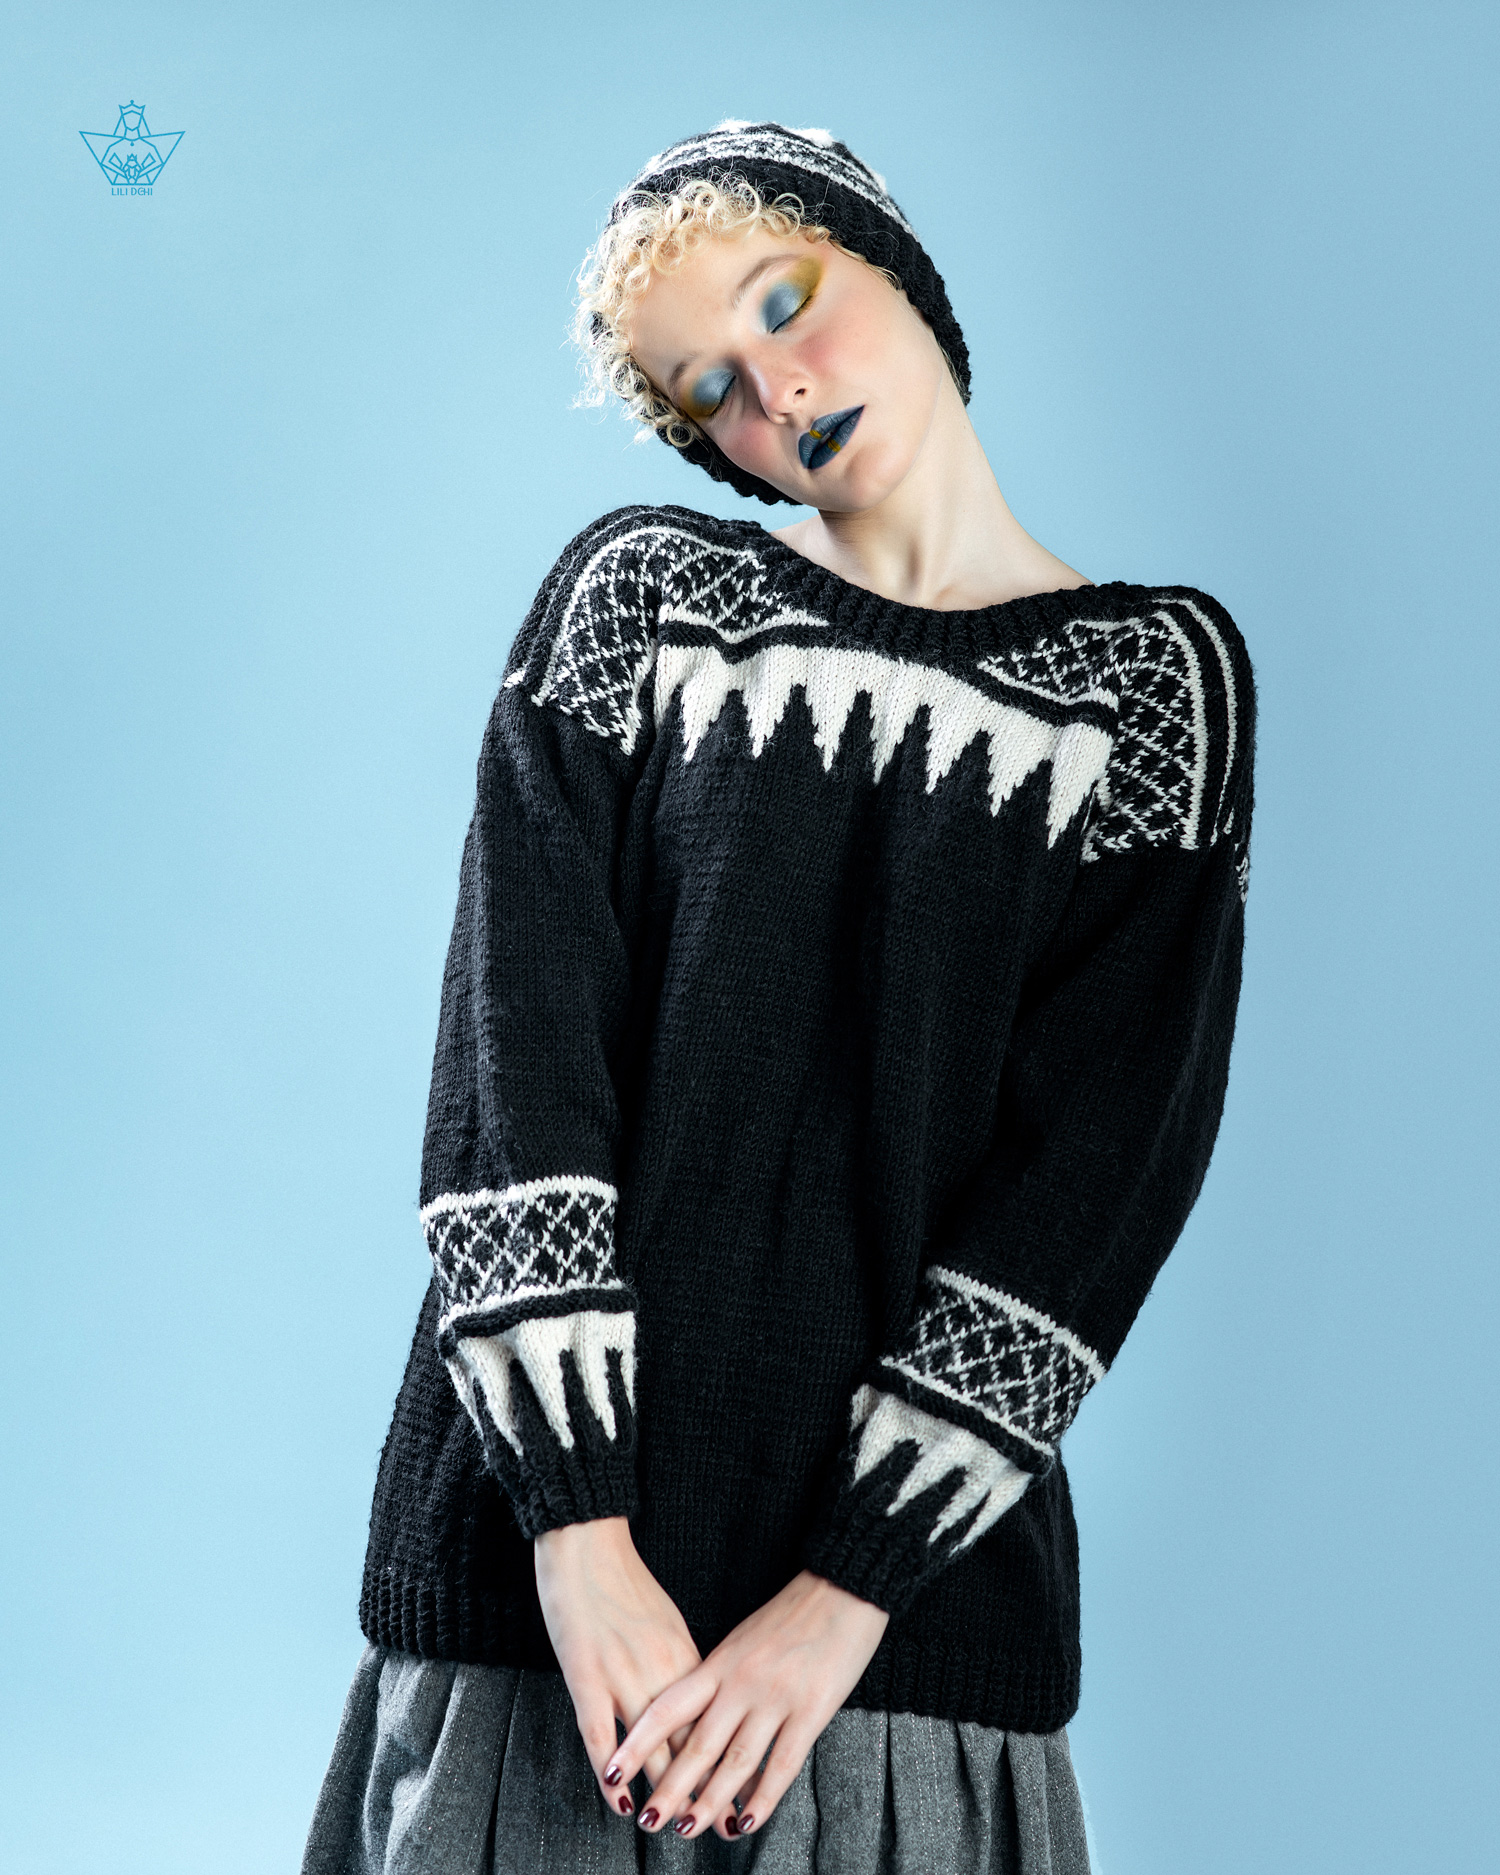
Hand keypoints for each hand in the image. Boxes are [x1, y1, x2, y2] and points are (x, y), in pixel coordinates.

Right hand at [534, 1516, 701, 1813]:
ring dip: (664, 1793)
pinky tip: (620, 1802)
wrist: (586, 1543)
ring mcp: (625, 1676)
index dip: (729, 1761)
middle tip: (724, 1828)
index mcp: (687, 1656)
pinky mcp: (587, 1677)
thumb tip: (696, 1695)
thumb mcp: (665, 1622)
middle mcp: (663, 1671)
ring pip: (652, 1749)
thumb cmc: (624, 1581)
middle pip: (690, 1742)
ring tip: (677, 1828)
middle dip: (707, 1790)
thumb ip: (680, 1662)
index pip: (714, 1722)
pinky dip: (612, 1774)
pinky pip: (602, 1736)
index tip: (747, 1794)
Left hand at [602, 1568, 889, 1841]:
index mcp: (720, 1662)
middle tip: (649, 1821)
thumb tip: (696, 1721)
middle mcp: (741, 1683)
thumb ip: (720, 1677)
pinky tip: (747, 1821)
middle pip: (698, 1745)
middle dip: (670, 1788)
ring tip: (687, 1831)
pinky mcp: (812, 1710)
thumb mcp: (744, 1639)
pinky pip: (782, 1764)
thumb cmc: (792, 1613)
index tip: (613, 1770)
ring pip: (735, 1762)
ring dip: (710, 1802)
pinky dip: (762, 1799)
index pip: (669, 1708)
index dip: (639, 1742)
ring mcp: (776, 1698)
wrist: (841, 1587)